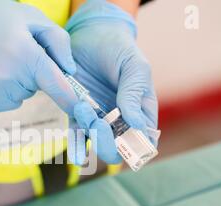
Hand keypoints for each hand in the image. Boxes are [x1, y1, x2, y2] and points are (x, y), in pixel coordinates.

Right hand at [0, 0, 77, 112]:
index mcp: (25, 55)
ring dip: (18, 83)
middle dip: (33, 73)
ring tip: (0, 60)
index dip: (71, 100)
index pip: (56, 85)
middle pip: (38, 88)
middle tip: (15, 53)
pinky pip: (7, 101)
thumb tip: (70, 71)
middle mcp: (9, 77)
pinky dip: (4, 90)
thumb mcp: (32, 19)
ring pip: (22, 96)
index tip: (83, 112)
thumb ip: (58, 42)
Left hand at [66, 0, 158, 163]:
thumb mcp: (134, 67)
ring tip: (83, 109)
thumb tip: (136, 125)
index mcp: (141, 111)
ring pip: (97, 143)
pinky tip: (75, 155)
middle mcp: (120, 120)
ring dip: (90, 135)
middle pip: (118, 148)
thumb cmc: (120, 49)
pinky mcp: (78, 113)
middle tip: (100, 124)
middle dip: (108, 144)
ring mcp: (99, 118)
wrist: (92, 34)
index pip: (144, 141)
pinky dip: (76, 145)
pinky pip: (77, 134)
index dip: (138, 150)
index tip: (127, 142)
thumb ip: (134, 94)